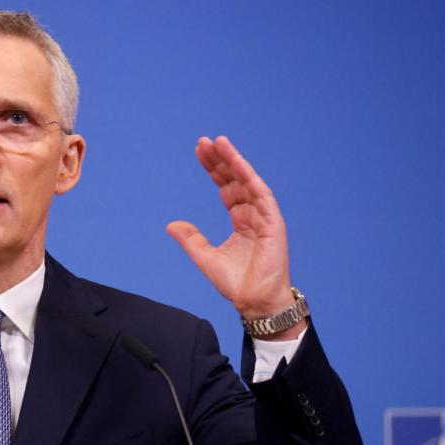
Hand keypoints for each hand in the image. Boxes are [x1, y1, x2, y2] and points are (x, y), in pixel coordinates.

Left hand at [166, 136, 303, 338]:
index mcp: (240, 220)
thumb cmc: (237, 284)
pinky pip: (260, 193)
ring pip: (248, 181)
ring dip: (234, 161)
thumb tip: (171, 224)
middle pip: (235, 180)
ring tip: (219, 143)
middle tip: (204, 142)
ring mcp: (264, 217)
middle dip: (220, 160)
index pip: (225, 188)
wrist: (254, 302)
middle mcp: (252, 214)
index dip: (213, 170)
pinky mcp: (273, 222)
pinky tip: (237, 162)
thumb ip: (191, 240)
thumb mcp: (205, 258)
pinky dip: (249, 176)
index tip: (200, 152)